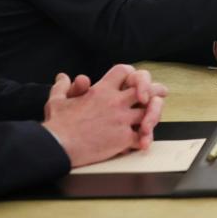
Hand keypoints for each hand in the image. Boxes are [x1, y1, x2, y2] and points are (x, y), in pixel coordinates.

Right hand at [43, 64, 164, 166]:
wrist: (57, 146)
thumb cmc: (57, 124)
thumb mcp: (56, 100)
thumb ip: (63, 87)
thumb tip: (63, 77)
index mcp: (102, 90)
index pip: (126, 71)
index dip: (132, 74)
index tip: (133, 81)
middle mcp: (116, 102)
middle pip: (148, 89)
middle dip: (156, 91)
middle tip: (160, 94)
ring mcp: (122, 120)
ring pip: (151, 112)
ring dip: (153, 116)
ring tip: (152, 119)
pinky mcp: (123, 139)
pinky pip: (143, 137)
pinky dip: (145, 140)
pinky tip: (143, 142)